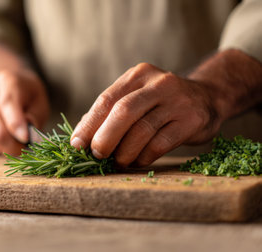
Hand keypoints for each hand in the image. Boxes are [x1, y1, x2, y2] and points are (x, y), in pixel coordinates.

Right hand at [0, 69, 49, 155]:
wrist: (5, 87)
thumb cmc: (27, 95)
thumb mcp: (39, 100)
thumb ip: (35, 117)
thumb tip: (26, 135)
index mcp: (6, 82)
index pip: (7, 104)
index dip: (16, 125)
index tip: (26, 139)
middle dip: (15, 147)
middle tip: (26, 148)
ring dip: (8, 148)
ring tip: (17, 140)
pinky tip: (6, 138)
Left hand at [70, 63, 222, 166]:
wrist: (207, 97)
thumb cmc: (160, 102)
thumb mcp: (135, 96)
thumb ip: (110, 112)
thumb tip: (79, 137)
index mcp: (137, 75)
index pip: (106, 100)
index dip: (88, 125)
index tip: (76, 145)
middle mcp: (158, 84)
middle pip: (123, 112)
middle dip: (105, 137)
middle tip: (96, 155)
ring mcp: (177, 101)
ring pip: (142, 130)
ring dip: (124, 152)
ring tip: (117, 162)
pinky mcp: (192, 120)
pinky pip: (160, 143)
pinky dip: (144, 157)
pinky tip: (137, 161)